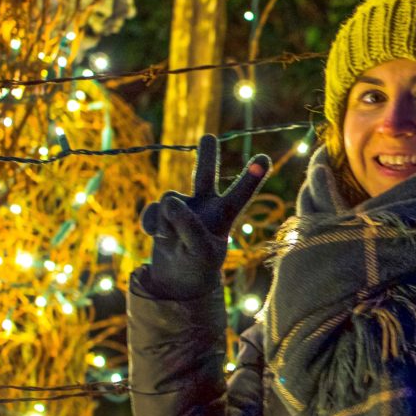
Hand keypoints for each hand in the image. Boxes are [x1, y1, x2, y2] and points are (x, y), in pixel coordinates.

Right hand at [140, 134, 269, 299]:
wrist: (176, 278)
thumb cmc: (197, 265)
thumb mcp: (200, 252)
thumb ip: (188, 226)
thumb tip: (169, 200)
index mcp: (224, 214)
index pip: (240, 194)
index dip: (252, 177)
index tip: (264, 158)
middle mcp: (205, 204)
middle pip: (204, 174)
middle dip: (207, 155)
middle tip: (209, 137)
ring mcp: (181, 206)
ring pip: (169, 200)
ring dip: (168, 223)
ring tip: (174, 240)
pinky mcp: (160, 211)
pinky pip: (151, 212)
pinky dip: (151, 227)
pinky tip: (156, 238)